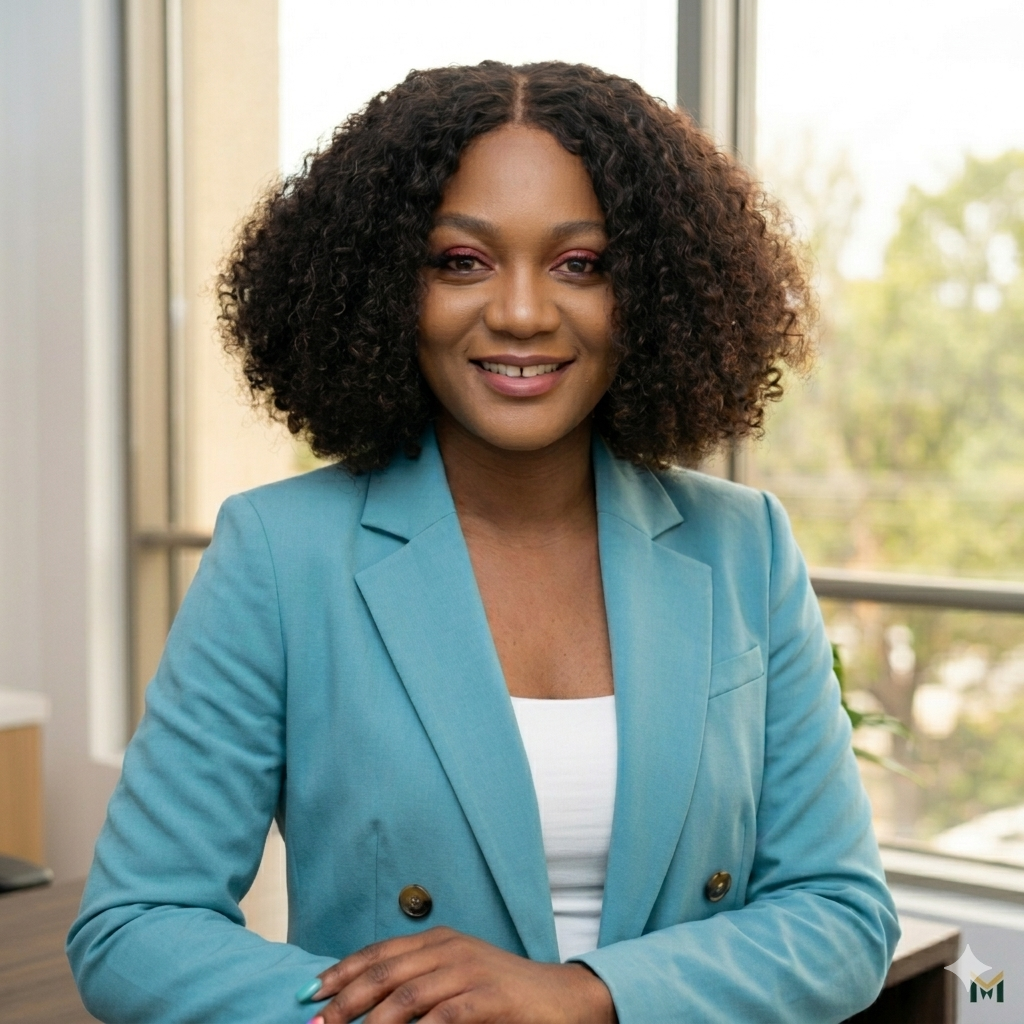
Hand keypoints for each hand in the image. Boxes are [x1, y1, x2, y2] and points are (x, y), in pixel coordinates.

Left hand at [304, 926, 616, 1022]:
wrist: (562, 998)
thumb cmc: (504, 993)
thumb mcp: (457, 979)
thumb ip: (420, 983)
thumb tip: (368, 1006)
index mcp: (439, 940)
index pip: (378, 952)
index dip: (341, 971)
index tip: (310, 994)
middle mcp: (450, 948)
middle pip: (384, 972)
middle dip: (344, 1000)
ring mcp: (470, 970)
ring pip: (407, 995)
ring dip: (370, 1022)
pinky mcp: (489, 996)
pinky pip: (443, 1016)